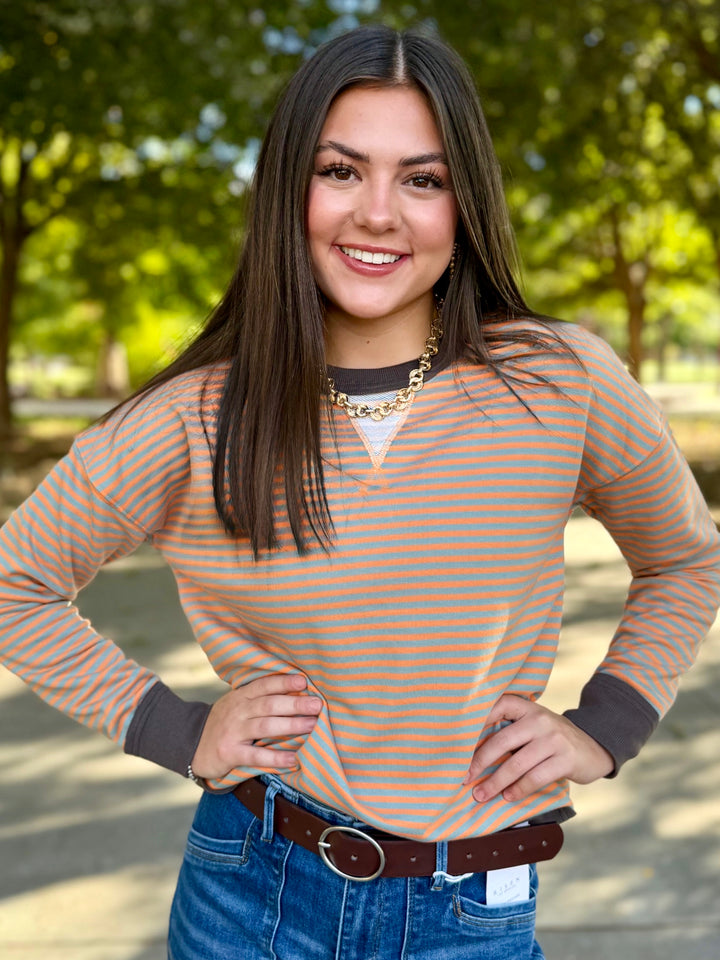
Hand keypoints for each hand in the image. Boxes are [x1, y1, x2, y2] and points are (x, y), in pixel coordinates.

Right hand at [191, 673, 322, 779]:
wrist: (191, 745)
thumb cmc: (224, 723)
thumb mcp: (237, 704)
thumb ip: (259, 699)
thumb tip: (296, 692)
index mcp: (241, 696)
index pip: (264, 685)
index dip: (283, 682)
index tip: (303, 680)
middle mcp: (237, 711)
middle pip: (269, 704)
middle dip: (295, 703)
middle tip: (317, 704)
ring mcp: (233, 732)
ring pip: (265, 726)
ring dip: (291, 725)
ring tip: (312, 725)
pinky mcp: (230, 754)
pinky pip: (255, 756)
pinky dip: (275, 758)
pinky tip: (293, 759)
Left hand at [463, 694, 613, 803]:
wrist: (594, 746)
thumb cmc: (553, 738)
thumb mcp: (535, 725)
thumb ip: (512, 730)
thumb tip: (473, 752)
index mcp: (528, 709)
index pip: (500, 706)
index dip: (479, 719)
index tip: (459, 741)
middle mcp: (540, 720)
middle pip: (502, 741)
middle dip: (480, 762)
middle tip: (465, 778)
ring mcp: (554, 739)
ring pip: (517, 764)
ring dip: (496, 782)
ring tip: (482, 795)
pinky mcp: (566, 759)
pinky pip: (536, 777)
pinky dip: (519, 789)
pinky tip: (508, 796)